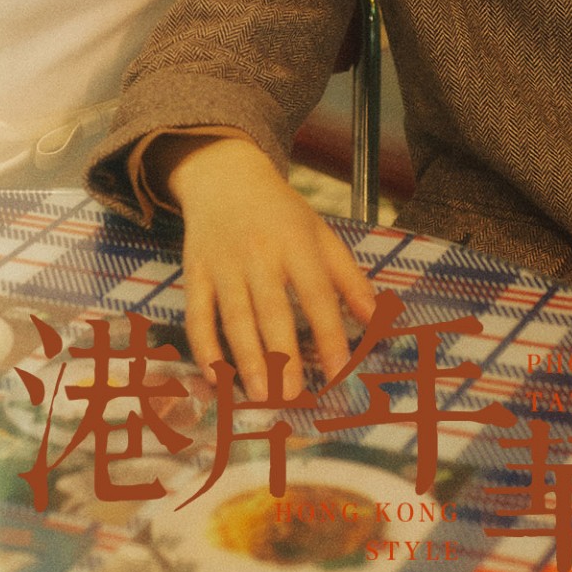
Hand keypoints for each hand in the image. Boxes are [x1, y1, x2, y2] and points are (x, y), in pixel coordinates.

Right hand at [156, 135, 377, 400]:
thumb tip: (376, 320)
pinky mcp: (195, 272)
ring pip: (234, 317)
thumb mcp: (320, 234)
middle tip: (293, 395)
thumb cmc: (280, 213)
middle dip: (283, 355)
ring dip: (247, 358)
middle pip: (272, 309)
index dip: (329, 332)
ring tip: (262, 395)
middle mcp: (259, 253)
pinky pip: (197, 315)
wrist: (225, 177)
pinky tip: (215, 375)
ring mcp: (223, 264)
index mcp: (296, 242)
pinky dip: (203, 346)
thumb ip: (349, 278)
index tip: (341, 370)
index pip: (316, 293)